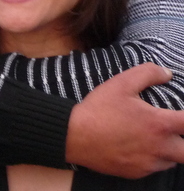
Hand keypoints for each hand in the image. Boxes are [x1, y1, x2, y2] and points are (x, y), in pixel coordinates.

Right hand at [66, 63, 183, 177]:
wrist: (73, 135)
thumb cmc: (98, 109)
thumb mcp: (120, 84)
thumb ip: (147, 74)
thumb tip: (167, 73)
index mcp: (159, 124)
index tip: (182, 116)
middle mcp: (159, 148)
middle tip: (174, 131)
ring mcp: (148, 164)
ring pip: (173, 162)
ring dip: (170, 150)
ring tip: (154, 138)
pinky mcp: (136, 173)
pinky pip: (153, 168)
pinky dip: (152, 159)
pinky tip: (137, 147)